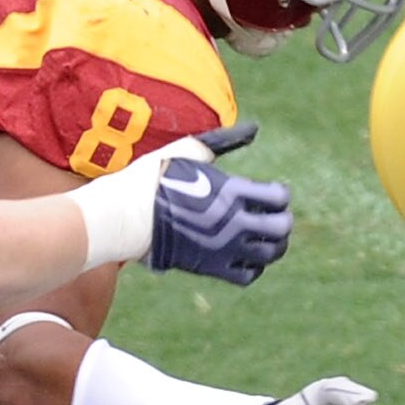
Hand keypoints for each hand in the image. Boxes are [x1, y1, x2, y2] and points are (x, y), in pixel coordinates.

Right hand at [142, 122, 293, 284]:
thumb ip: (221, 141)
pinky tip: (246, 255)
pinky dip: (254, 266)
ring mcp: (224, 247)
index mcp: (231, 191)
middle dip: (281, 220)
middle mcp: (234, 222)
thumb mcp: (186, 151)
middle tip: (271, 216)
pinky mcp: (210, 267)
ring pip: (270, 254)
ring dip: (273, 244)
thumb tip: (253, 128)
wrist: (122, 215)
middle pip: (281, 227)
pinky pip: (248, 275)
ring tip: (265, 237)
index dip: (279, 194)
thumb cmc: (151, 179)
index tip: (270, 192)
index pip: (279, 197)